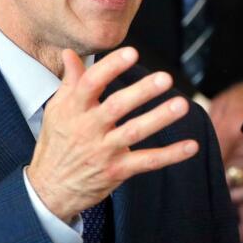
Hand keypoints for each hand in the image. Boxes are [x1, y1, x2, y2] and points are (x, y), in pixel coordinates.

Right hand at [28, 48, 197, 222]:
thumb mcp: (56, 111)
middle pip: (116, 107)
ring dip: (159, 118)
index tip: (132, 52)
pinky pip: (148, 162)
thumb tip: (70, 53)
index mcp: (73, 110)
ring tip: (182, 105)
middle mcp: (88, 129)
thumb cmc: (56, 144)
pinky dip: (171, 155)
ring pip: (134, 132)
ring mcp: (104, 151)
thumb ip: (69, 82)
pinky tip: (192, 145)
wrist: (50, 189)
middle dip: (141, 92)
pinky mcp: (117, 171)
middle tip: (165, 77)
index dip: (111, 67)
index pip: (91, 84)